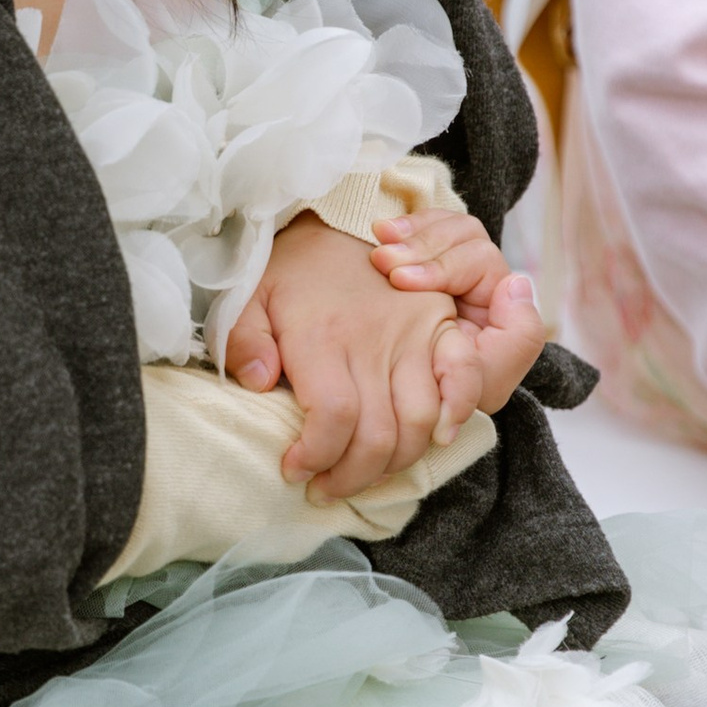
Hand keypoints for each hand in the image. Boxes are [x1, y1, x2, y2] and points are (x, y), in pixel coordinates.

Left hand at [223, 218, 459, 501]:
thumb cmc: (291, 268)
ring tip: (363, 473)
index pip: (334, 419)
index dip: (316, 457)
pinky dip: (458, 412)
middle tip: (324, 487)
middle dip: (351, 477)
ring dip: (394, 462)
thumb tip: (258, 383)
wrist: (341, 218)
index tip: (293, 470)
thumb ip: (243, 341)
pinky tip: (438, 439)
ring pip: (419, 422)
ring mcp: (414, 335)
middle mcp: (373, 341)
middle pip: (378, 435)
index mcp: (323, 337)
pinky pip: (463, 375)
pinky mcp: (441, 327)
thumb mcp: (249, 296)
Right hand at [373, 207, 548, 429]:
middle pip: (464, 234)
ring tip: (377, 241)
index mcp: (495, 303)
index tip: (401, 281)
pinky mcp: (414, 257)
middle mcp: (475, 277)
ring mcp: (443, 263)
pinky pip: (416, 222)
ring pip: (441, 223)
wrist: (386, 397)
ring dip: (410, 232)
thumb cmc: (436, 396)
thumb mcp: (480, 381)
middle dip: (422, 244)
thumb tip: (518, 283)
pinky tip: (378, 232)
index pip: (480, 261)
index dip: (443, 266)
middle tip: (381, 259)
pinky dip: (401, 223)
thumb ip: (517, 340)